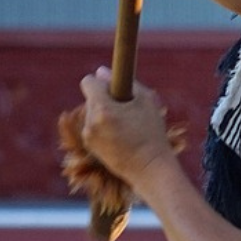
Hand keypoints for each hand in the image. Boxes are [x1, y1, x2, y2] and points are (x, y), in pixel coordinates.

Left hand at [78, 67, 175, 182]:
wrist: (150, 168)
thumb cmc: (152, 133)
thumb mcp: (146, 101)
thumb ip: (124, 82)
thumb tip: (101, 72)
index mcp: (102, 108)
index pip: (88, 82)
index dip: (101, 82)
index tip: (113, 87)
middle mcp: (90, 122)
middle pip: (91, 98)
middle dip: (105, 99)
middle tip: (126, 109)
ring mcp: (88, 136)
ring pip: (92, 113)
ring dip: (104, 114)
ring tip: (126, 125)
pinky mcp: (90, 147)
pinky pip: (93, 127)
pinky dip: (104, 127)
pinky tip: (121, 136)